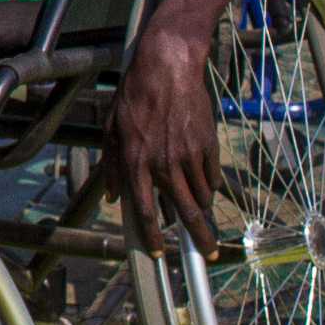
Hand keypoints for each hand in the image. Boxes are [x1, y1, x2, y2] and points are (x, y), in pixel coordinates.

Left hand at [112, 28, 220, 254]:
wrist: (167, 70)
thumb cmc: (134, 98)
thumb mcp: (111, 132)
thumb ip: (112, 168)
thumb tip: (114, 198)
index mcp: (135, 164)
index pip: (145, 212)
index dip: (152, 238)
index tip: (159, 254)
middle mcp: (163, 164)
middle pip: (185, 213)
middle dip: (199, 239)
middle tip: (206, 254)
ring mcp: (189, 156)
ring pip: (202, 196)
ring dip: (201, 208)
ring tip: (201, 213)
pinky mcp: (208, 145)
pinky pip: (212, 176)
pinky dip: (209, 184)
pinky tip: (205, 183)